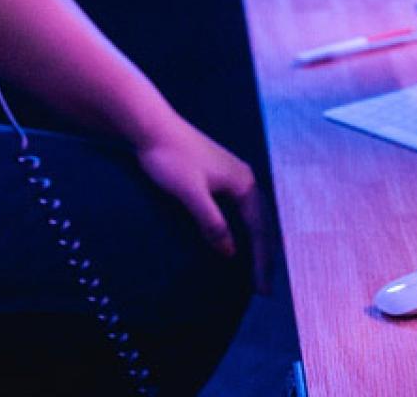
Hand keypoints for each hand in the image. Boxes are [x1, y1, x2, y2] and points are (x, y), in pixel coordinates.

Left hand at [133, 117, 271, 291]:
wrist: (152, 127)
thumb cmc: (171, 158)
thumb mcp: (191, 194)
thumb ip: (211, 223)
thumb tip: (230, 252)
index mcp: (243, 181)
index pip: (259, 229)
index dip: (261, 261)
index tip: (262, 289)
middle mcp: (242, 177)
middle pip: (260, 222)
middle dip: (263, 254)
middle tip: (264, 287)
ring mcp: (230, 174)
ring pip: (250, 215)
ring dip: (254, 242)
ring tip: (256, 268)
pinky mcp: (216, 174)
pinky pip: (237, 209)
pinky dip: (241, 229)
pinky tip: (234, 239)